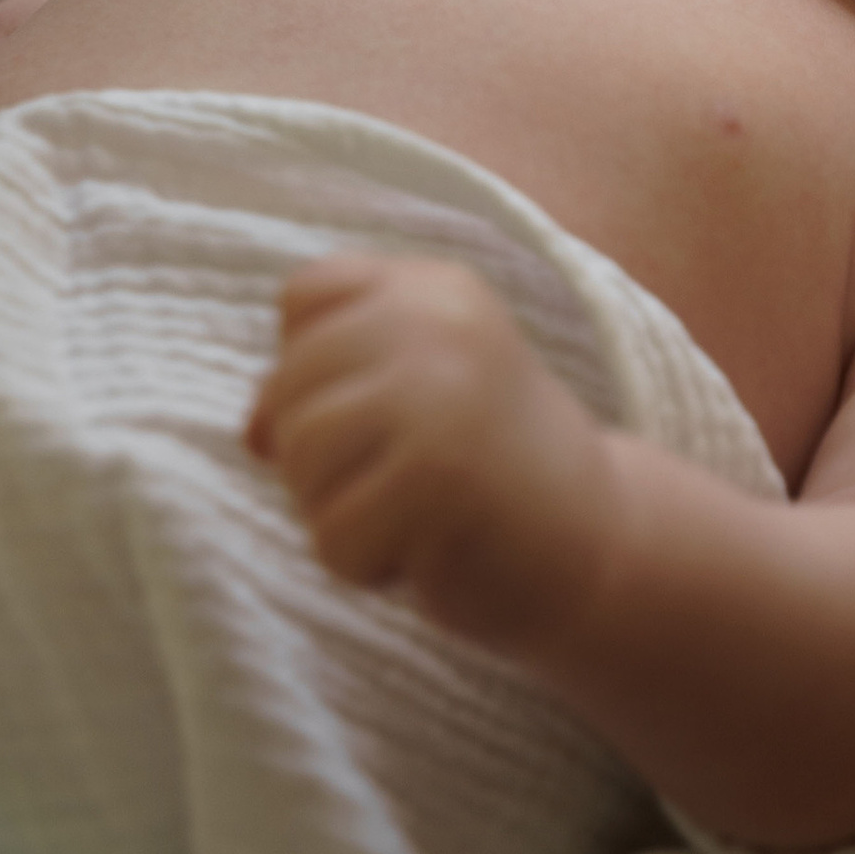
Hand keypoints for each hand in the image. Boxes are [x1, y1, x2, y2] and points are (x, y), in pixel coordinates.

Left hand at [249, 252, 615, 653]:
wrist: (602, 547)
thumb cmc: (489, 470)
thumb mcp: (418, 387)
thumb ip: (332, 380)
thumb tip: (253, 432)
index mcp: (435, 288)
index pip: (305, 297)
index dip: (314, 368)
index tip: (382, 410)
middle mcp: (437, 325)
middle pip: (289, 385)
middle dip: (322, 456)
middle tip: (405, 481)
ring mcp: (439, 397)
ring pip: (299, 456)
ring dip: (338, 510)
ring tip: (412, 513)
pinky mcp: (436, 479)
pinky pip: (332, 535)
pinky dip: (364, 565)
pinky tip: (426, 553)